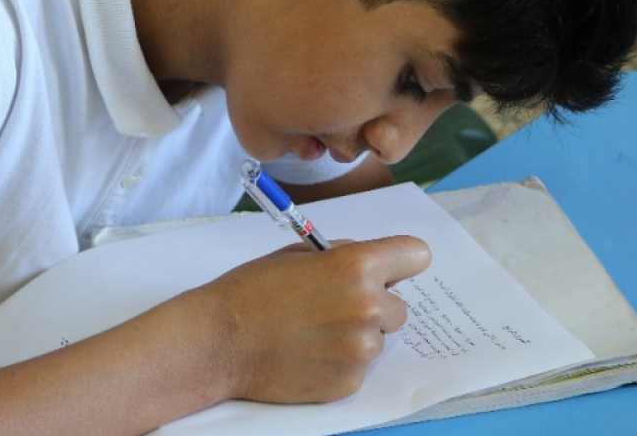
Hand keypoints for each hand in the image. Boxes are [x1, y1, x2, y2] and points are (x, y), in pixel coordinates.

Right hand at [200, 235, 430, 402]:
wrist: (219, 341)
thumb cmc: (252, 291)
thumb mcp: (300, 254)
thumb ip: (344, 255)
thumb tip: (374, 264)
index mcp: (359, 266)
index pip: (417, 255)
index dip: (401, 263)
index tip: (390, 271)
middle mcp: (368, 307)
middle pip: (400, 307)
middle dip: (375, 306)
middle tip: (333, 307)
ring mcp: (361, 348)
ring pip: (378, 339)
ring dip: (355, 336)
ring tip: (312, 332)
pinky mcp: (349, 381)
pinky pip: (359, 367)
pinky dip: (339, 362)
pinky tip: (307, 354)